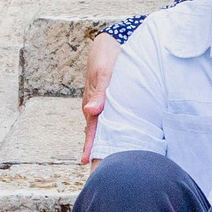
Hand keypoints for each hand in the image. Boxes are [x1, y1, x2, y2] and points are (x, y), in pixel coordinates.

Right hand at [80, 35, 120, 161]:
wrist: (113, 39)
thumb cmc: (109, 53)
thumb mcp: (104, 70)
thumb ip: (99, 90)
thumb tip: (92, 112)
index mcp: (93, 103)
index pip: (93, 131)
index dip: (93, 147)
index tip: (91, 163)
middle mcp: (97, 107)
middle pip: (98, 133)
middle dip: (100, 150)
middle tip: (101, 172)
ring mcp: (104, 105)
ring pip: (106, 127)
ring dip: (108, 141)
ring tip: (110, 161)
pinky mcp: (113, 101)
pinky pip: (113, 119)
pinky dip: (115, 130)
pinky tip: (121, 139)